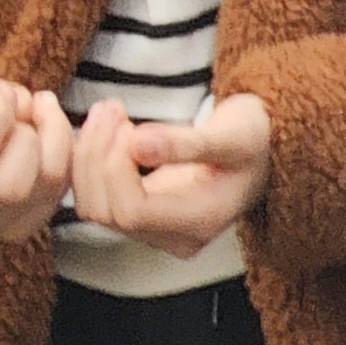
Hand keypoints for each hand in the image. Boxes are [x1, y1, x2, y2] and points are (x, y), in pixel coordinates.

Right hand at [0, 66, 74, 243]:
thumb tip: (16, 102)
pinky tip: (44, 143)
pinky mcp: (16, 229)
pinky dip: (64, 160)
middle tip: (27, 111)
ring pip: (46, 187)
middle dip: (33, 134)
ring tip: (41, 118)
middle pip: (10, 185)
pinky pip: (60, 194)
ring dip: (57, 141)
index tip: (0, 93)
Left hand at [67, 93, 269, 258]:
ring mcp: (153, 229)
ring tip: (110, 113)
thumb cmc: (253, 139)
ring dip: (87, 155)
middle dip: (95, 155)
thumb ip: (188, 143)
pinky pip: (94, 196)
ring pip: (91, 204)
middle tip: (112, 108)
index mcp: (199, 222)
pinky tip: (105, 128)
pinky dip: (87, 161)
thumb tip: (138, 143)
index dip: (116, 168)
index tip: (128, 125)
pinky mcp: (137, 213)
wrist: (259, 148)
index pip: (132, 211)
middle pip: (104, 210)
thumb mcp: (232, 135)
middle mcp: (173, 236)